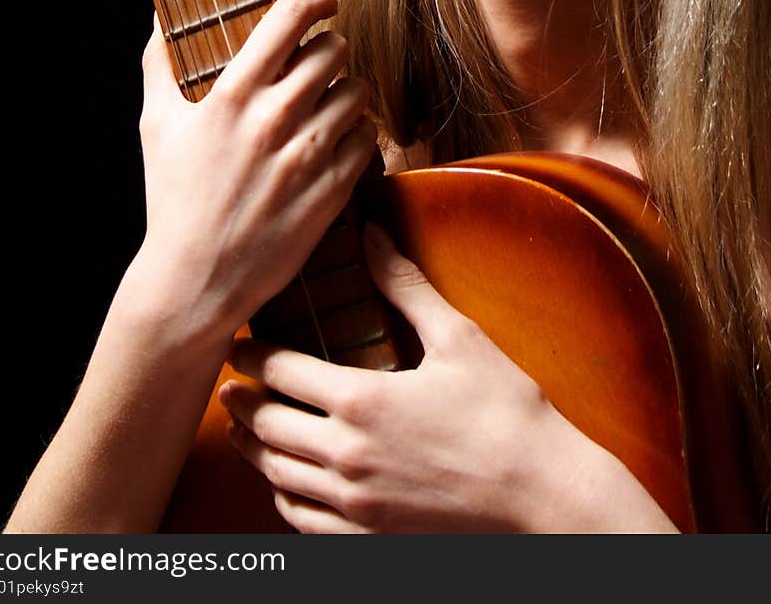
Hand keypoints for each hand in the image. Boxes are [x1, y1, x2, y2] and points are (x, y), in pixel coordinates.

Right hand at [133, 0, 377, 340]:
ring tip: (327, 106)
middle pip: (333, 50)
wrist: (195, 282)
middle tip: (320, 64)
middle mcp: (273, 121)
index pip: (289, 19)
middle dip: (330, 50)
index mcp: (232, 97)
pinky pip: (367, 141)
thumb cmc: (173, 201)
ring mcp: (307, 158)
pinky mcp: (332, 192)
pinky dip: (357, 138)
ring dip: (346, 93)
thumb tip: (157, 19)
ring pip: (357, 93)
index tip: (323, 2)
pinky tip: (334, 145)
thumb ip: (160, 65)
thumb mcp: (156, 127)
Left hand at [219, 224, 647, 533]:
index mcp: (361, 400)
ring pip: (278, 475)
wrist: (542, 497)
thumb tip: (372, 233)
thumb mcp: (458, 337)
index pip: (281, 371)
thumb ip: (405, 285)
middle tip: (228, 385)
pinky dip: (282, 496)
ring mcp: (355, 503)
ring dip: (252, 449)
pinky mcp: (370, 536)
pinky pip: (304, 520)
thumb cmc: (507, 413)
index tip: (238, 343)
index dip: (251, 355)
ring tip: (241, 430)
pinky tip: (283, 483)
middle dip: (242, 402)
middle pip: (267, 426)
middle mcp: (346, 455)